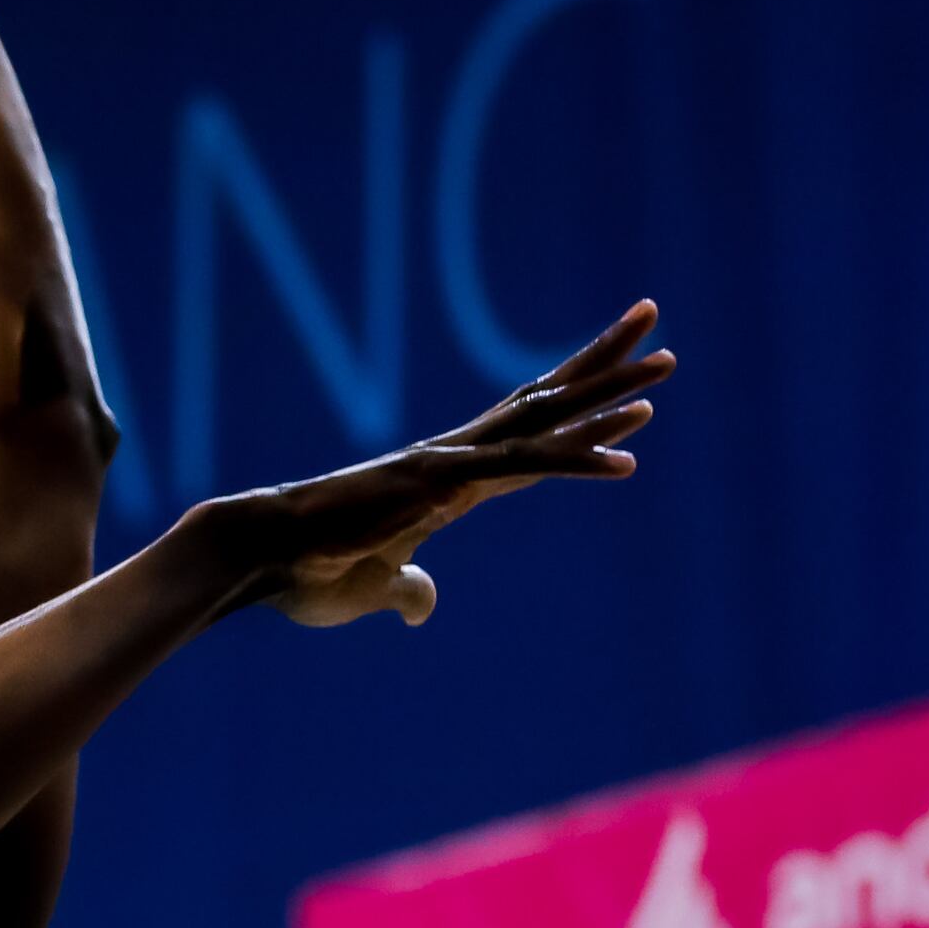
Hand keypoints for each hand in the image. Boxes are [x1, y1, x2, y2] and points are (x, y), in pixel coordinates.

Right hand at [213, 303, 671, 627]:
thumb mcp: (372, 587)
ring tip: (667, 365)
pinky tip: (629, 461)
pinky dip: (578, 462)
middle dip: (604, 361)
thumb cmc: (306, 572)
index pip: (528, 434)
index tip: (628, 390)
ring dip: (611, 391)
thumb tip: (423, 604)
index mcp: (448, 479)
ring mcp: (451, 464)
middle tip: (655, 324)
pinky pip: (524, 469)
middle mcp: (457, 457)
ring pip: (547, 420)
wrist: (261, 557)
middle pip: (546, 399)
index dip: (578, 409)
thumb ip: (405, 589)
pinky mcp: (442, 483)